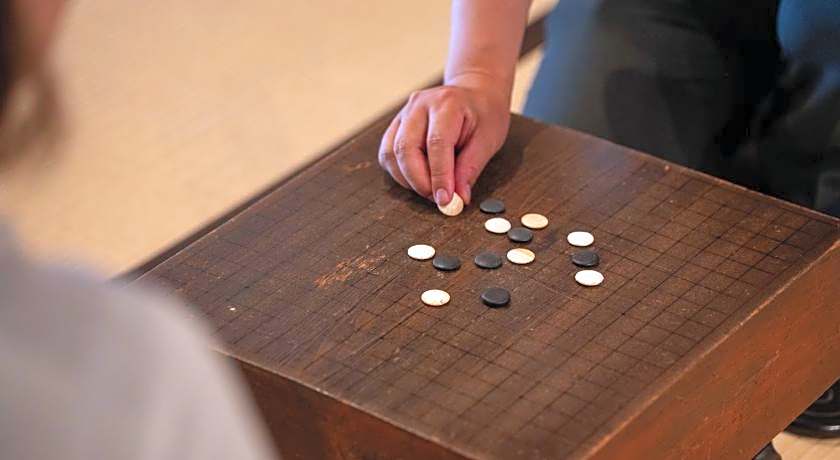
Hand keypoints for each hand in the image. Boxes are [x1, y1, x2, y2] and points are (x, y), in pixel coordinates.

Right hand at [378, 74, 510, 205]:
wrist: (474, 92)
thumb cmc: (484, 113)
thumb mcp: (488, 139)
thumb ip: (470, 169)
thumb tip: (458, 198)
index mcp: (447, 103)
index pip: (437, 143)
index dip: (440, 176)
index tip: (446, 199)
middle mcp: (419, 105)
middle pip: (406, 148)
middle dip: (420, 181)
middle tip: (437, 199)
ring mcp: (404, 113)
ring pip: (391, 153)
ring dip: (408, 179)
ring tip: (431, 188)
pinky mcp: (397, 125)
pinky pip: (387, 153)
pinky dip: (400, 173)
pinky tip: (418, 178)